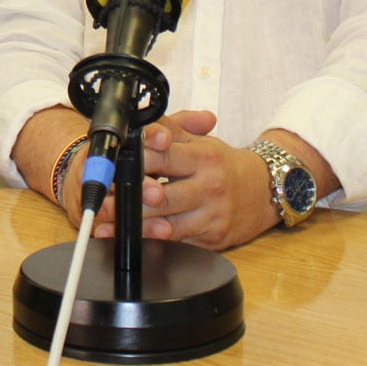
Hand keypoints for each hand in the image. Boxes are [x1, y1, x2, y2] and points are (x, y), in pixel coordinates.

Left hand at [91, 110, 278, 250]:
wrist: (264, 191)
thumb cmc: (225, 165)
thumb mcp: (201, 142)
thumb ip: (171, 129)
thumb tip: (142, 122)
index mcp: (204, 157)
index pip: (164, 157)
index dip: (136, 161)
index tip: (113, 165)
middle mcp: (209, 186)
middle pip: (161, 195)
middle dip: (129, 198)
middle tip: (102, 199)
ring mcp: (212, 215)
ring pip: (167, 224)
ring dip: (135, 225)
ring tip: (106, 224)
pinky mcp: (213, 239)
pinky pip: (179, 242)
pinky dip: (154, 243)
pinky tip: (132, 242)